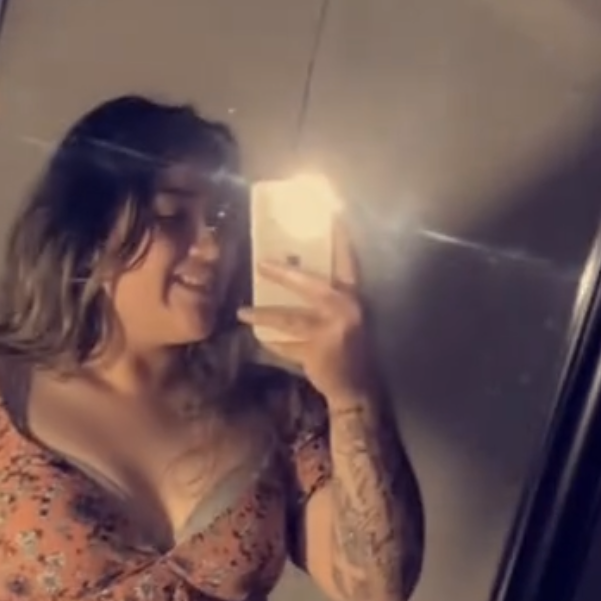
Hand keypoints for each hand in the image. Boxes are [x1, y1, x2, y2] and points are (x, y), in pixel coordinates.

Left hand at [237, 215, 376, 406]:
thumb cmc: (347, 348)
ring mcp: (333, 330)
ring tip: (243, 311)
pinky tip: (256, 337)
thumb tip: (288, 274)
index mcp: (352, 295)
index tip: (329, 212)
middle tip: (260, 263)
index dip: (338, 236)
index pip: (345, 259)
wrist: (358, 388)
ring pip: (292, 317)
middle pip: (310, 284)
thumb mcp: (342, 317)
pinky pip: (288, 343)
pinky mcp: (320, 351)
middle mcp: (346, 308)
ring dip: (265, 314)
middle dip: (284, 274)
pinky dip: (272, 342)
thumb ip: (322, 299)